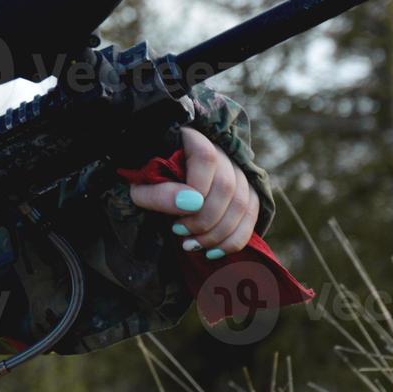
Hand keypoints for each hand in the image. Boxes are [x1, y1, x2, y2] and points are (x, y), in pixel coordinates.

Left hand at [127, 127, 259, 259]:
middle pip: (227, 185)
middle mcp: (222, 151)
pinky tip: (212, 252)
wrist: (154, 183)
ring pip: (243, 203)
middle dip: (204, 220)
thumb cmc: (144, 181)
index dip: (195, 189)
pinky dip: (235, 239)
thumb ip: (159, 192)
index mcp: (192, 138)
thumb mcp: (140, 186)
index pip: (206, 158)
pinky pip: (251, 215)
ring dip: (218, 233)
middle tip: (179, 235)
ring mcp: (238, 171)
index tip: (174, 218)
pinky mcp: (246, 191)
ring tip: (190, 245)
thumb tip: (192, 203)